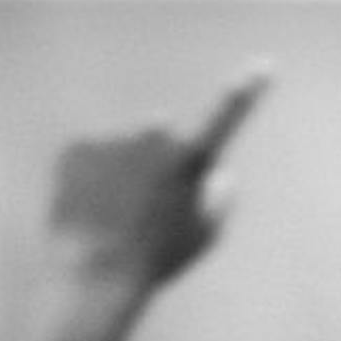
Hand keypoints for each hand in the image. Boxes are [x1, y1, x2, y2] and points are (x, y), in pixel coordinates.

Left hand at [50, 68, 269, 294]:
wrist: (92, 277)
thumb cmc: (153, 262)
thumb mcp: (201, 237)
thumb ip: (219, 199)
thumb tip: (220, 174)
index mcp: (189, 158)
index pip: (224, 116)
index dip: (245, 91)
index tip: (264, 64)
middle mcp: (152, 137)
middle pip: (158, 135)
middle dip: (153, 160)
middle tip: (142, 208)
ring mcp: (112, 139)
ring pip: (120, 147)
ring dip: (118, 170)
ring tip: (111, 214)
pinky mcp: (76, 147)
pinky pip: (88, 155)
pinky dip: (87, 176)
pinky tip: (87, 206)